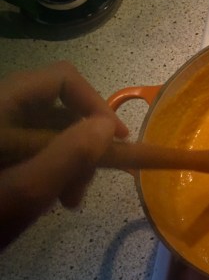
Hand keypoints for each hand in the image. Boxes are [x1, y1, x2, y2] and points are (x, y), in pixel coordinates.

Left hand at [0, 62, 128, 247]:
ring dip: (67, 158)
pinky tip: (45, 196)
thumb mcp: (22, 194)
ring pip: (44, 128)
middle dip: (81, 141)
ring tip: (67, 199)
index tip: (116, 142)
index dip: (95, 105)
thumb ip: (69, 157)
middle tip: (83, 187)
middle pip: (54, 105)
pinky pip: (28, 145)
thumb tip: (108, 128)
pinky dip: (46, 166)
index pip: (59, 79)